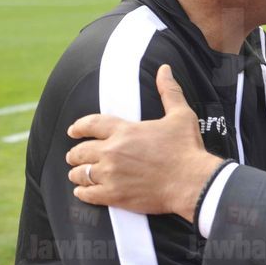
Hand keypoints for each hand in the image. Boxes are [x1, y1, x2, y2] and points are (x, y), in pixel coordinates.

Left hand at [66, 64, 222, 220]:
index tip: (73, 131)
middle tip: (74, 156)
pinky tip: (83, 191)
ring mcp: (111, 174)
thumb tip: (165, 69)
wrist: (192, 182)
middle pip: (80, 151)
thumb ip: (169, 91)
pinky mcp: (114, 195)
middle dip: (75, 153)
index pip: (91, 124)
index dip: (78, 127)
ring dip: (78, 173)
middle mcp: (113, 151)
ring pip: (80, 173)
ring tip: (79, 174)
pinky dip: (82, 191)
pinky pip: (87, 194)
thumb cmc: (187, 148)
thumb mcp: (181, 115)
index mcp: (125, 130)